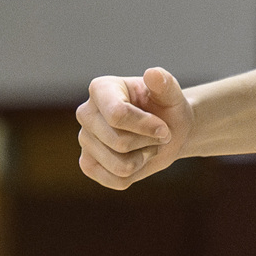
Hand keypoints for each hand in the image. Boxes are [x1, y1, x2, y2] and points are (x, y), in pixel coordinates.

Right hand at [77, 69, 191, 189]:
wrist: (166, 131)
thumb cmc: (167, 109)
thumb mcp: (171, 95)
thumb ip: (165, 83)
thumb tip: (153, 74)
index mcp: (101, 88)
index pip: (117, 115)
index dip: (146, 127)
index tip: (164, 128)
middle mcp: (86, 112)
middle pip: (119, 142)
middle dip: (148, 142)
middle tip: (158, 135)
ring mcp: (84, 139)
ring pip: (120, 165)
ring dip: (143, 158)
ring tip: (146, 144)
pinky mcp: (87, 164)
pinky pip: (115, 181)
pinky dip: (136, 174)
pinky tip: (137, 158)